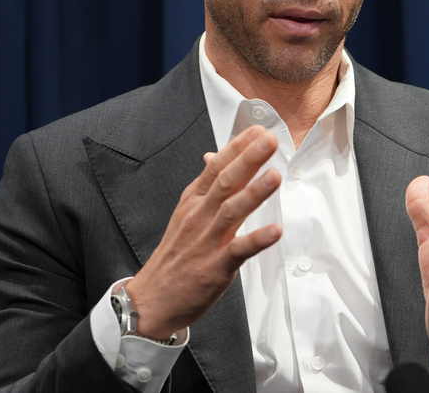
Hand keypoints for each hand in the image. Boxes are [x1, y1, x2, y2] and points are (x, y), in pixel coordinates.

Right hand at [126, 125, 281, 338]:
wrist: (153, 299)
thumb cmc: (175, 256)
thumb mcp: (185, 214)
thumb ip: (205, 187)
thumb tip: (214, 157)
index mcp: (192, 202)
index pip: (215, 167)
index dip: (237, 147)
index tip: (257, 130)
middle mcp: (198, 217)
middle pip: (225, 182)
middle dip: (248, 160)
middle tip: (269, 140)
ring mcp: (206, 242)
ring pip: (232, 211)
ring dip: (255, 192)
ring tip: (276, 175)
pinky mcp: (215, 268)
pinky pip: (238, 250)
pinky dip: (257, 239)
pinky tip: (276, 230)